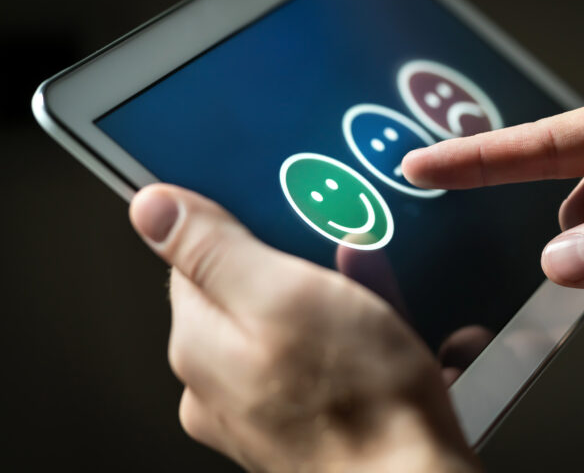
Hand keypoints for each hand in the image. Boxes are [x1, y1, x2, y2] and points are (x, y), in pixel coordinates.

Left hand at [129, 185, 477, 471]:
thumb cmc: (357, 401)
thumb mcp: (283, 294)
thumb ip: (211, 248)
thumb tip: (153, 207)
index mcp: (200, 343)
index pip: (195, 259)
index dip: (243, 228)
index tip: (283, 218)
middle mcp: (219, 382)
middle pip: (250, 291)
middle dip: (300, 267)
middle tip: (341, 261)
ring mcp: (262, 406)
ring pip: (293, 324)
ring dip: (335, 300)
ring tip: (377, 299)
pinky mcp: (303, 421)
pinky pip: (320, 360)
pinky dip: (351, 338)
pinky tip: (384, 335)